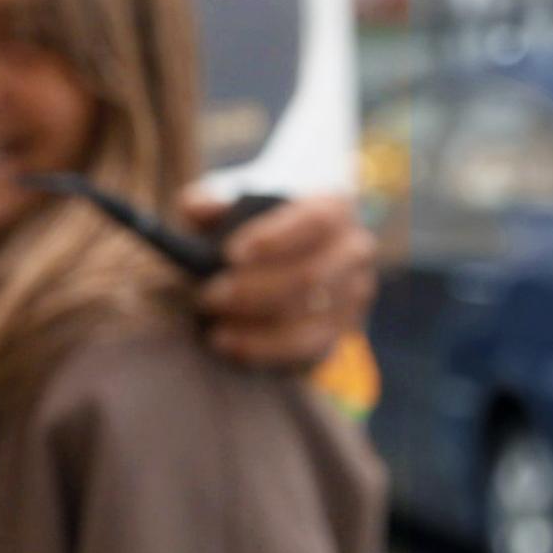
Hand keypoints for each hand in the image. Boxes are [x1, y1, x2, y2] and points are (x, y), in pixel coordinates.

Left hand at [184, 191, 376, 369]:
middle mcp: (354, 250)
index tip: (230, 253)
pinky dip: (264, 350)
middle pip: (311, 276)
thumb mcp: (228, 202)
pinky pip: (307, 350)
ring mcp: (353, 296)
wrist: (282, 248)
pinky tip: (228, 344)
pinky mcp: (340, 331)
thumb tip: (197, 211)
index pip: (316, 221)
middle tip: (208, 296)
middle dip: (254, 291)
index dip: (275, 238)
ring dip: (257, 326)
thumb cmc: (251, 220)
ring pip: (311, 319)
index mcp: (335, 207)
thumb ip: (208, 203)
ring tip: (212, 325)